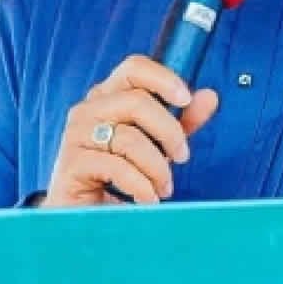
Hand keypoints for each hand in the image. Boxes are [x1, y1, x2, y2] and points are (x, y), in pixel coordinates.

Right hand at [41, 54, 218, 206]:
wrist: (84, 215)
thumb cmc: (120, 175)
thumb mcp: (157, 146)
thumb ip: (181, 122)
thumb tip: (210, 96)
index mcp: (107, 97)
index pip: (134, 68)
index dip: (163, 78)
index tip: (186, 99)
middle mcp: (88, 109)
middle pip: (137, 102)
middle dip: (169, 132)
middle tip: (182, 157)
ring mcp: (77, 136)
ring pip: (130, 138)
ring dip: (158, 168)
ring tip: (164, 187)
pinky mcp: (72, 164)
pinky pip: (117, 168)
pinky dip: (141, 186)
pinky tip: (148, 198)